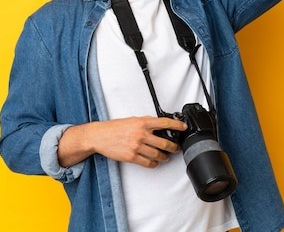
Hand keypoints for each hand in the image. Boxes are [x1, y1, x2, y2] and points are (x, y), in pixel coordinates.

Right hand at [58, 116, 186, 168]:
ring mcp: (136, 146)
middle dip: (173, 147)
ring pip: (157, 155)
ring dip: (164, 157)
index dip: (177, 125)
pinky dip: (154, 164)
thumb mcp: (131, 120)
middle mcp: (141, 134)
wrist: (99, 136)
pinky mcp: (131, 156)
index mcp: (142, 122)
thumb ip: (145, 122)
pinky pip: (147, 163)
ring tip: (166, 157)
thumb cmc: (114, 127)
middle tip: (176, 148)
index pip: (164, 123)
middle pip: (164, 143)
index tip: (184, 127)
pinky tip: (155, 163)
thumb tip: (158, 124)